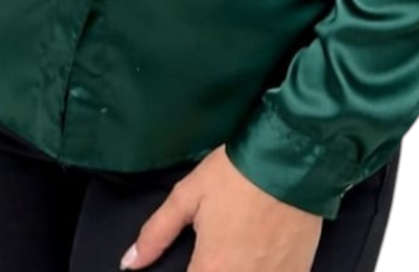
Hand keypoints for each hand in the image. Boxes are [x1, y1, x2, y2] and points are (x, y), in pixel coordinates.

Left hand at [119, 144, 322, 271]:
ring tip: (236, 249)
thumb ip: (157, 233)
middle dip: (211, 270)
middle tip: (213, 253)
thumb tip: (128, 264)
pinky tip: (259, 256)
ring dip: (237, 270)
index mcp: (211, 269)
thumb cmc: (235, 175)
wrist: (289, 159)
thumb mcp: (188, 195)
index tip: (193, 264)